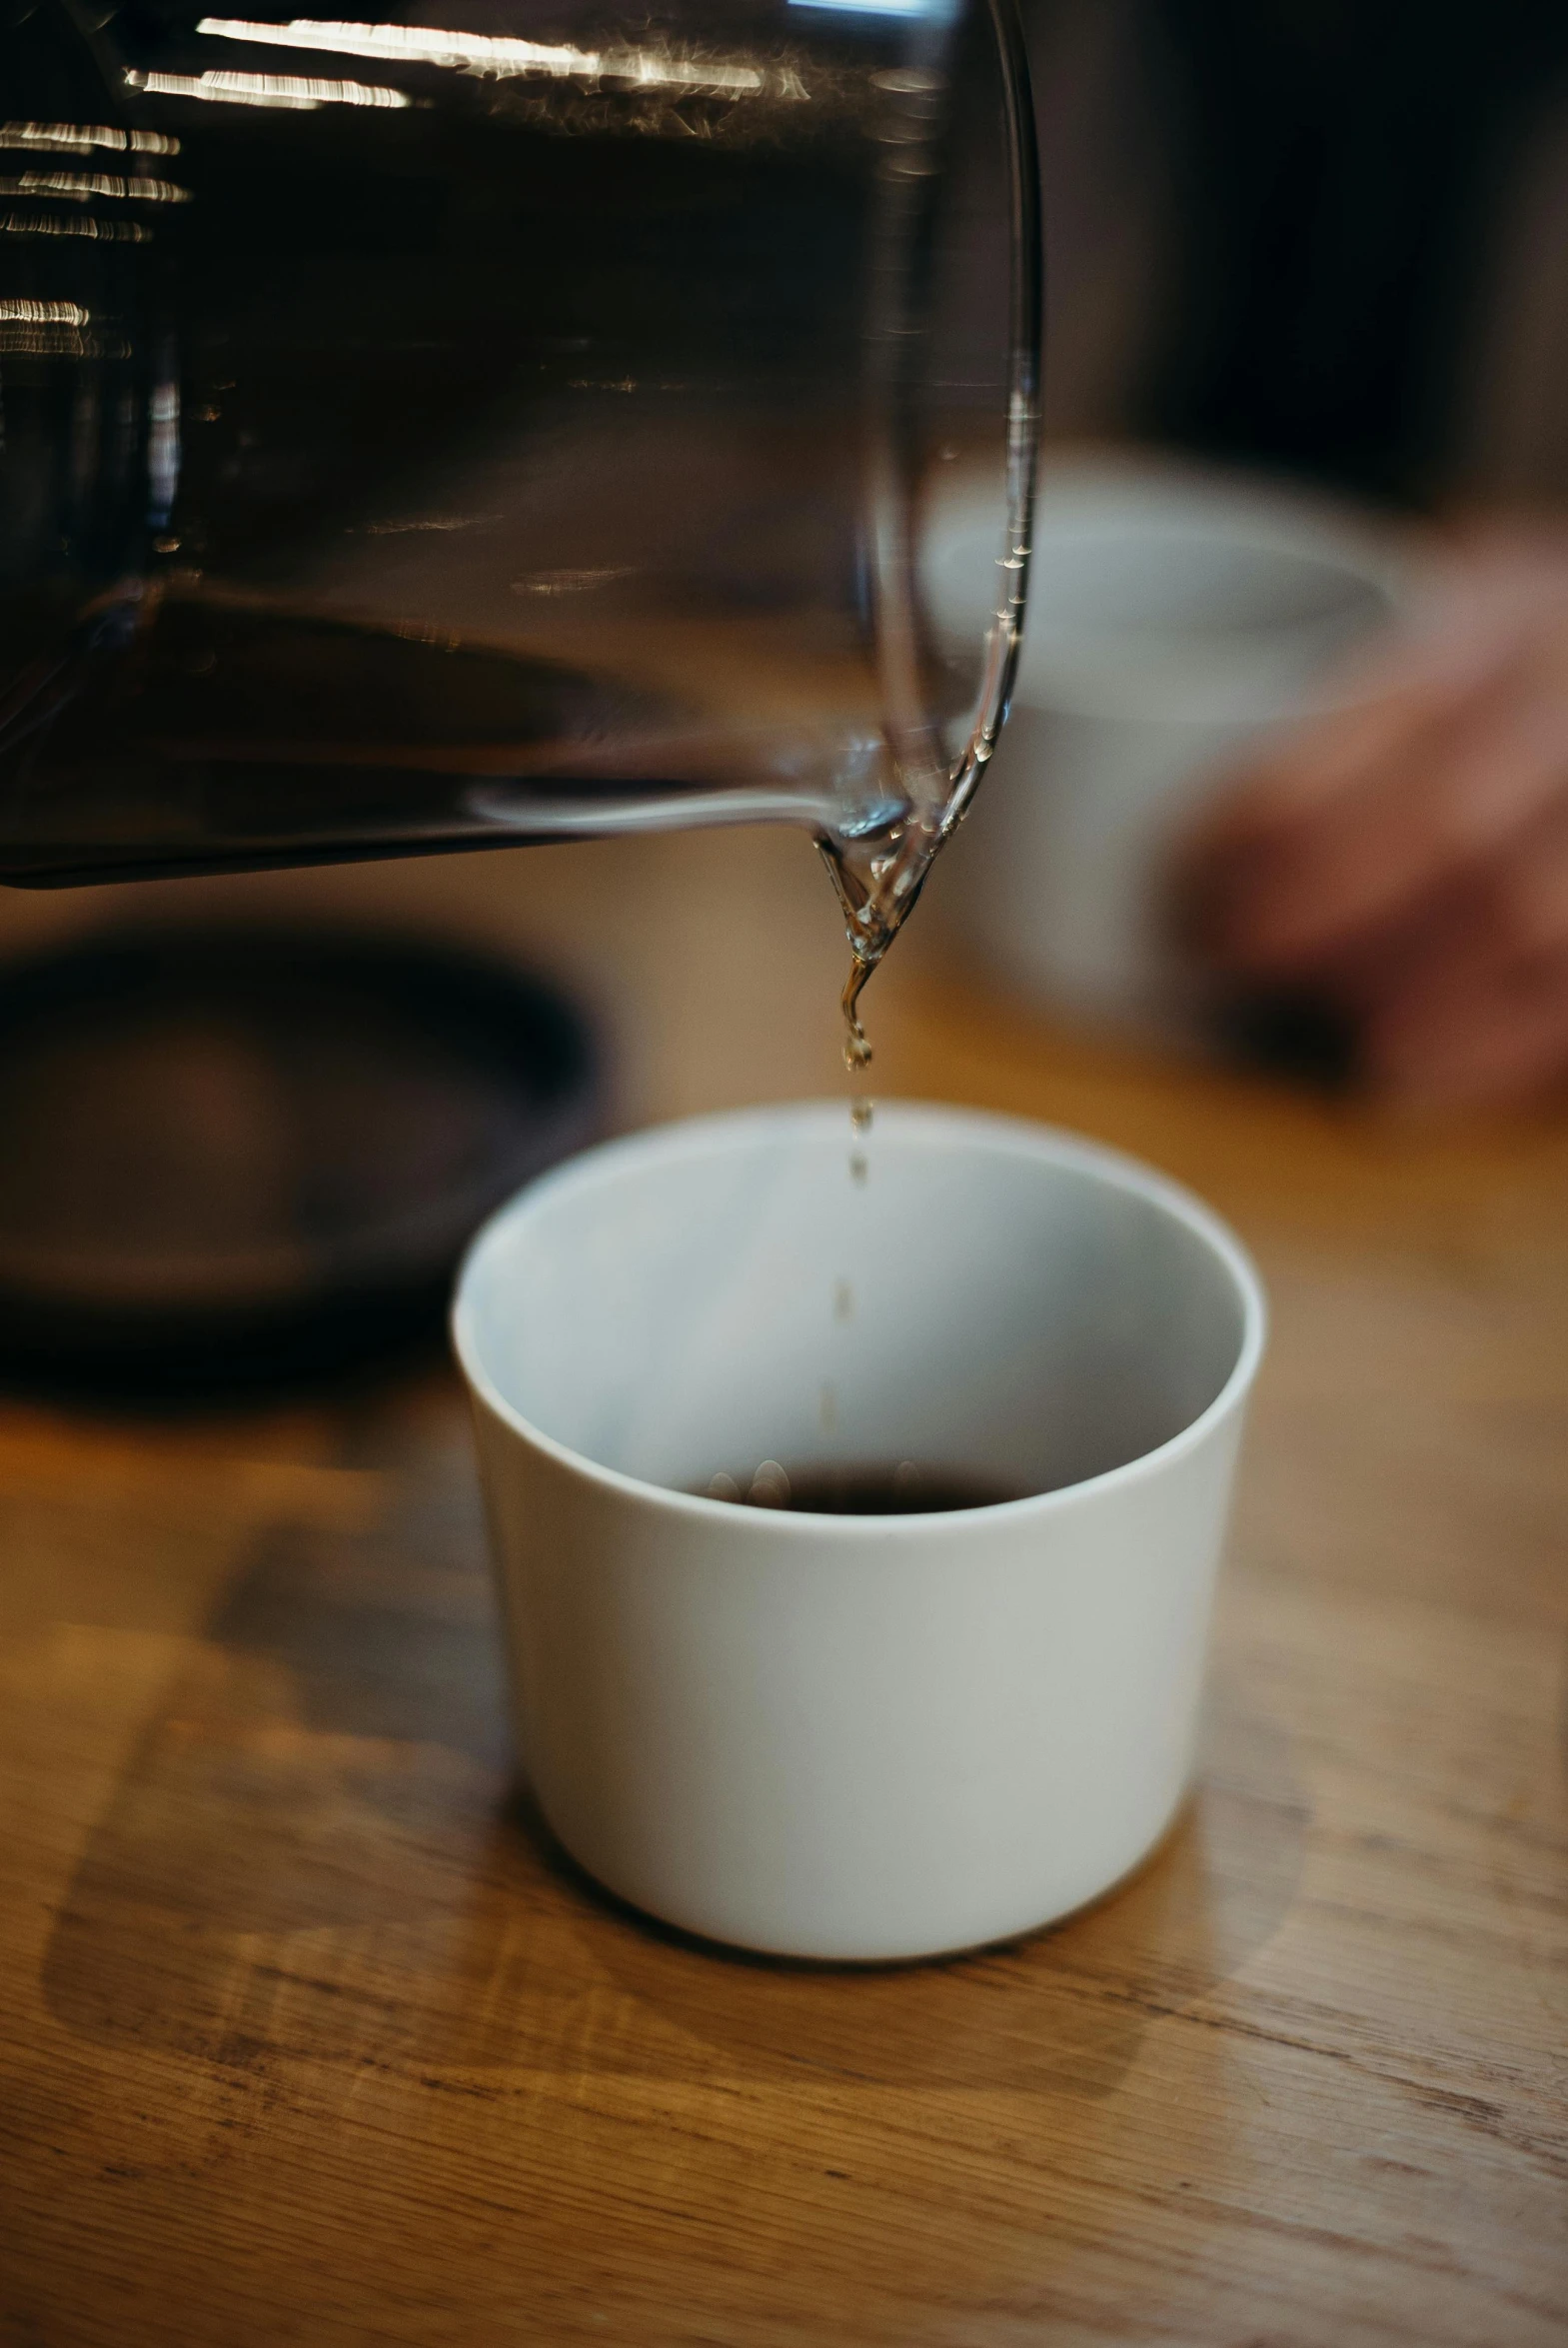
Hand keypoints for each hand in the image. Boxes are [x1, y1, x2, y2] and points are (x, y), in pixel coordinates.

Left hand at [1180, 532, 1567, 1107]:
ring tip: (1305, 1023)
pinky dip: (1489, 1052)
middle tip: (1220, 956)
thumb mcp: (1407, 614)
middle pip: (1456, 823)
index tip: (1189, 869)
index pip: (1397, 709)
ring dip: (1400, 991)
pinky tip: (1394, 1085)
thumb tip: (1059, 748)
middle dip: (1319, 910)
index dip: (1283, 810)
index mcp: (1509, 612)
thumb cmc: (1484, 664)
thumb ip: (1300, 672)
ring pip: (1528, 915)